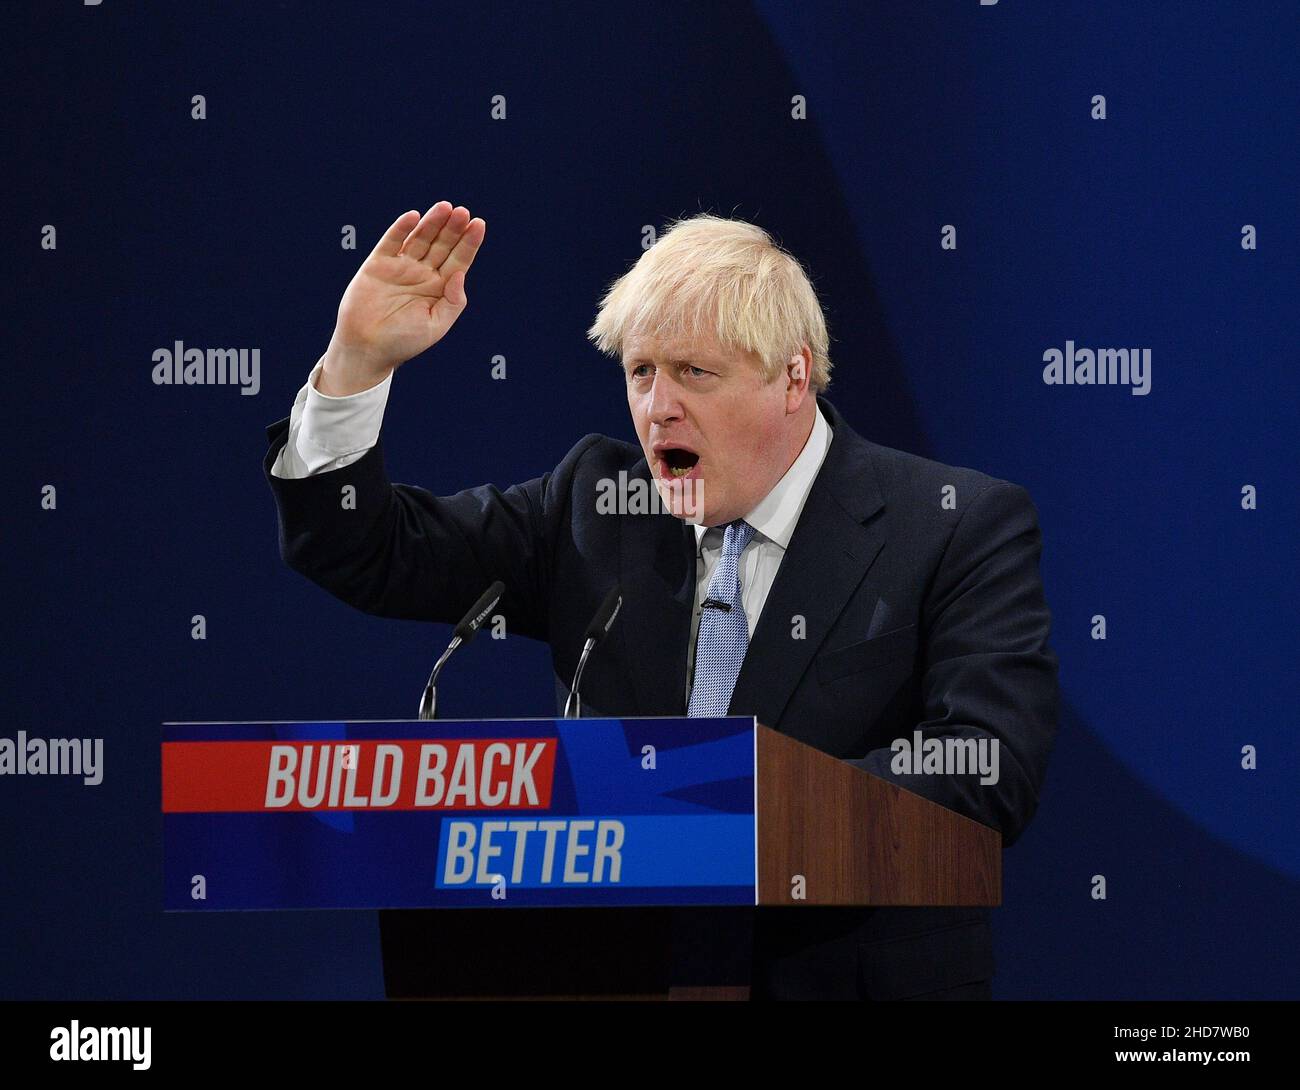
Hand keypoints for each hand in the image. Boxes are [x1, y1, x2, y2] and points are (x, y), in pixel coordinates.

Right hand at [318, 202, 485, 394]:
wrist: (367, 348)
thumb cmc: (403, 342)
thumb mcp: (436, 326)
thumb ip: (453, 302)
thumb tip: (460, 275)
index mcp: (439, 288)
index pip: (458, 260)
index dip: (469, 243)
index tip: (479, 225)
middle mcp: (422, 273)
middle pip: (441, 245)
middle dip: (452, 228)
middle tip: (462, 212)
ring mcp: (400, 267)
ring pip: (420, 238)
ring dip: (432, 222)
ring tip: (444, 207)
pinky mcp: (377, 264)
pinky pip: (391, 242)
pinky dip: (401, 229)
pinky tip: (413, 216)